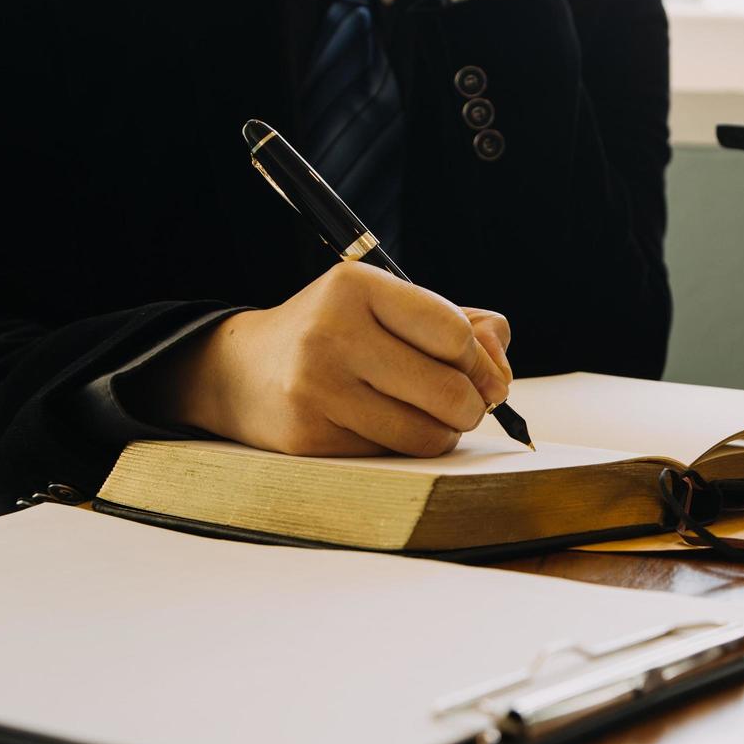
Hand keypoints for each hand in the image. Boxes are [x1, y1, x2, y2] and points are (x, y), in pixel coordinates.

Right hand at [147, 261, 512, 457]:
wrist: (243, 372)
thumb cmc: (339, 335)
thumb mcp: (392, 308)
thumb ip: (463, 325)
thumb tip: (500, 371)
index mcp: (357, 286)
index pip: (453, 335)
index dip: (482, 363)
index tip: (482, 375)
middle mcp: (332, 332)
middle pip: (449, 390)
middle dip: (471, 405)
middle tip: (463, 404)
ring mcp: (316, 387)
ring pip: (426, 434)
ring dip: (443, 434)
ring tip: (427, 418)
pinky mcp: (308, 436)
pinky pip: (392, 457)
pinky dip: (404, 449)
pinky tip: (384, 428)